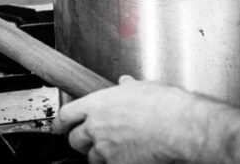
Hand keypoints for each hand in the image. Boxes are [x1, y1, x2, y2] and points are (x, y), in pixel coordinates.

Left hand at [53, 75, 217, 163]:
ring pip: (91, 158)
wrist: (178, 128)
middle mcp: (96, 127)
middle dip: (81, 141)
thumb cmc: (164, 106)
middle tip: (91, 140)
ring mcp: (105, 149)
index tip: (61, 127)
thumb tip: (125, 83)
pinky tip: (126, 158)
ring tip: (113, 150)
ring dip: (99, 155)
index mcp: (97, 104)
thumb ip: (127, 88)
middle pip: (75, 139)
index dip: (61, 123)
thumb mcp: (141, 88)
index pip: (66, 115)